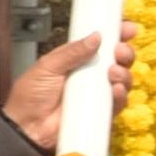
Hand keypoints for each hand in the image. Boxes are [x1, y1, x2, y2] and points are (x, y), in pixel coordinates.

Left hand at [1, 27, 126, 154]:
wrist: (28, 127)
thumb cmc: (31, 94)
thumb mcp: (48, 66)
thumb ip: (71, 52)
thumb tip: (96, 36)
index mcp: (77, 58)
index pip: (101, 43)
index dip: (116, 34)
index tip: (128, 28)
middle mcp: (91, 74)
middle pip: (117, 60)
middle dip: (124, 52)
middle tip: (119, 51)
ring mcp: (98, 94)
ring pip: (122, 80)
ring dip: (124, 73)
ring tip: (113, 73)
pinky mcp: (102, 113)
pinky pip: (119, 103)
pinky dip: (121, 95)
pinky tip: (116, 90)